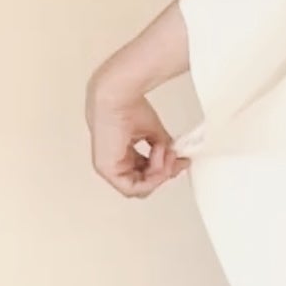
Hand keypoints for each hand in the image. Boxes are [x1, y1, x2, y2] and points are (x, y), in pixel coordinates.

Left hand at [86, 75, 188, 197]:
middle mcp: (113, 163)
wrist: (118, 97)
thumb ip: (162, 149)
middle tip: (176, 160)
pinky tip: (157, 159)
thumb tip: (175, 160)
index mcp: (120, 154)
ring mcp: (108, 168)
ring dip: (159, 174)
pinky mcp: (107, 170)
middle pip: (143, 184)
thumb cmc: (127, 106)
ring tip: (165, 154)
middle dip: (164, 174)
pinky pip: (133, 188)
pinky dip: (151, 177)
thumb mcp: (152, 133)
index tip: (178, 160)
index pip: (143, 174)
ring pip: (140, 188)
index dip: (163, 171)